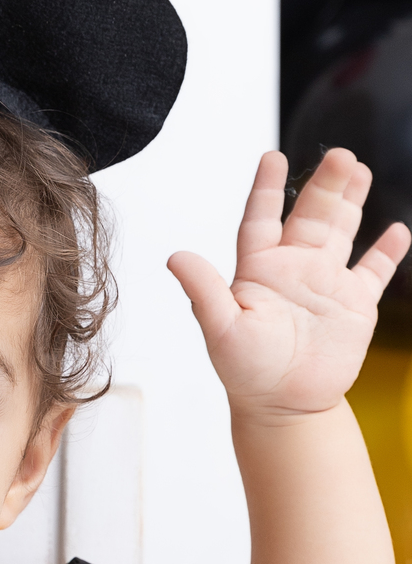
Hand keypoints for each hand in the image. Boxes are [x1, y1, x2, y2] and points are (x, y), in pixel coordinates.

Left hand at [168, 148, 411, 418]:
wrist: (284, 407)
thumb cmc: (246, 372)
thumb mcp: (221, 329)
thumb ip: (204, 290)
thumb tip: (174, 257)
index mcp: (258, 269)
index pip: (261, 218)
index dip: (267, 189)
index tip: (273, 157)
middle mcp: (293, 268)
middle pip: (311, 215)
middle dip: (325, 185)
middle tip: (340, 156)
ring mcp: (325, 284)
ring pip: (342, 231)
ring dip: (351, 201)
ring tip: (359, 169)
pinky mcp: (353, 305)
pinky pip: (372, 271)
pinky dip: (386, 251)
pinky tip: (397, 230)